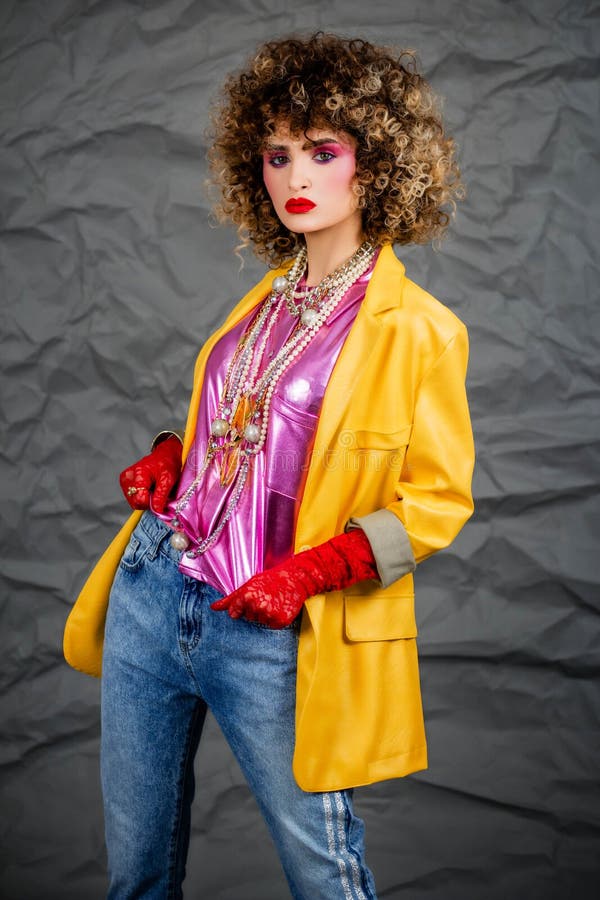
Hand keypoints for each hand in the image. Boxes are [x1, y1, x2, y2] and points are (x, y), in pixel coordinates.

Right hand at [119, 435, 181, 512]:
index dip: (152, 503)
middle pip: (135, 502)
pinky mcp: (126, 483)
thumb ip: (161, 496)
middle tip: (159, 492)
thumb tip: (156, 510)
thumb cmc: (167, 464)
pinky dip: (143, 496)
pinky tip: (149, 488)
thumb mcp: (168, 479)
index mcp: (138, 474)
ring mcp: (125, 480)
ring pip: (134, 502)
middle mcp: (128, 477)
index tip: (161, 498)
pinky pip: (134, 498)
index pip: (140, 499)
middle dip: (149, 502)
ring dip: (146, 499)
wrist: (165, 455)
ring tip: (154, 489)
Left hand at [211, 529, 378, 627]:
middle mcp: (256, 606)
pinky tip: (280, 607)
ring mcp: (269, 615)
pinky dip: (275, 619)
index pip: (234, 613)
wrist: (295, 579)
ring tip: (274, 601)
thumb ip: (230, 599)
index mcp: (246, 596)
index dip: (241, 607)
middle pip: (248, 618)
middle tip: (266, 597)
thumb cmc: (270, 579)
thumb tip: (213, 608)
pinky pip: (271, 626)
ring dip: (265, 615)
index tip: (251, 598)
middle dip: (254, 609)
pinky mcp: (280, 621)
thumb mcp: (248, 585)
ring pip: (260, 622)